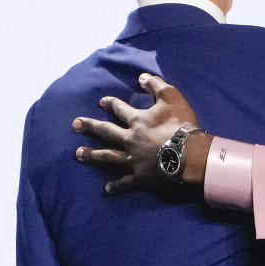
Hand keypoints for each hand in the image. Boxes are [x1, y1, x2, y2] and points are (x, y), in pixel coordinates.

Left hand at [72, 73, 208, 193]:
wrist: (189, 154)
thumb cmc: (181, 124)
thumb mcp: (172, 97)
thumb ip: (156, 85)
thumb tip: (141, 77)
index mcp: (138, 121)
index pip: (120, 109)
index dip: (110, 104)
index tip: (101, 102)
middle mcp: (130, 139)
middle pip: (106, 132)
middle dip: (90, 127)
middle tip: (75, 124)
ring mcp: (133, 159)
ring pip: (108, 156)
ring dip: (93, 155)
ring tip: (78, 153)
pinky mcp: (140, 177)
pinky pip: (125, 182)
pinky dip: (116, 185)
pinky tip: (107, 189)